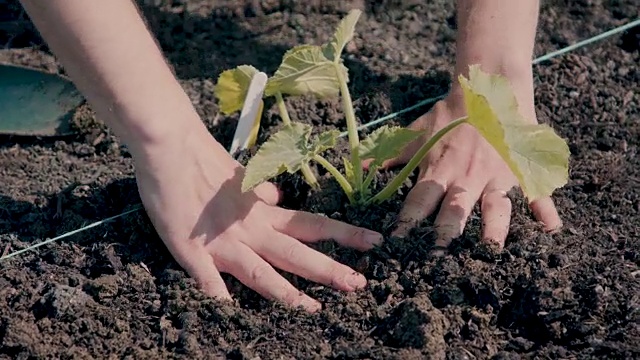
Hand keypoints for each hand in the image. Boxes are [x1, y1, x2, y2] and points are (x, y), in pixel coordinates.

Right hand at [134, 121, 382, 311]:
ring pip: (260, 272)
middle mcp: (250, 229)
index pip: (311, 225)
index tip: (374, 242)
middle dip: (329, 270)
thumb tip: (278, 198)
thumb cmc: (204, 158)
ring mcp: (222, 242)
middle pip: (296, 253)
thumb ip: (259, 193)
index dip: (343, 235)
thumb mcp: (240, 176)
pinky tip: (228, 314)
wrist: (170, 144)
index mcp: (262, 212)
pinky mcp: (190, 249)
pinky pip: (206, 279)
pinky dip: (217, 297)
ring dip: (287, 293)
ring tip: (314, 309)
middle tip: (360, 285)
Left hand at [379, 86, 561, 250]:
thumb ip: (391, 154)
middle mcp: (466, 177)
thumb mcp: (416, 133)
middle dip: (445, 235)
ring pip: (495, 207)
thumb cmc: (451, 114)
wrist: (488, 87)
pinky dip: (546, 208)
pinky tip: (552, 228)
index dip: (405, 224)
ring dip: (493, 229)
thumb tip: (363, 167)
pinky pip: (536, 192)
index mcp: (439, 170)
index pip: (418, 202)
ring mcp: (496, 175)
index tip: (395, 246)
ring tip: (491, 251)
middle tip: (436, 260)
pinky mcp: (520, 171)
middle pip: (454, 211)